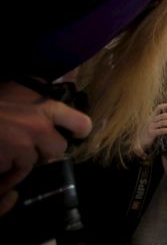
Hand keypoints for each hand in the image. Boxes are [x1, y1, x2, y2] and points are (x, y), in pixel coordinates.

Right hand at [0, 80, 91, 215]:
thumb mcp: (21, 86)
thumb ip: (43, 84)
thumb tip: (71, 72)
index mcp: (46, 108)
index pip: (80, 123)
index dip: (80, 130)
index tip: (78, 133)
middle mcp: (39, 129)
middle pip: (58, 149)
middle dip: (47, 148)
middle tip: (33, 142)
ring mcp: (23, 147)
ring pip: (34, 162)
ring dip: (23, 158)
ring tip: (8, 145)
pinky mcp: (7, 162)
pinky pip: (15, 173)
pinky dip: (8, 170)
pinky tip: (0, 158)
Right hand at [137, 103, 166, 153]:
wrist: (139, 141)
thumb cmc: (148, 132)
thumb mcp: (153, 124)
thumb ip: (160, 120)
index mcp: (152, 117)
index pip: (158, 108)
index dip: (166, 106)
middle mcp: (151, 120)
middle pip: (163, 115)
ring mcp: (151, 127)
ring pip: (163, 122)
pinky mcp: (151, 133)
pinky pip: (161, 130)